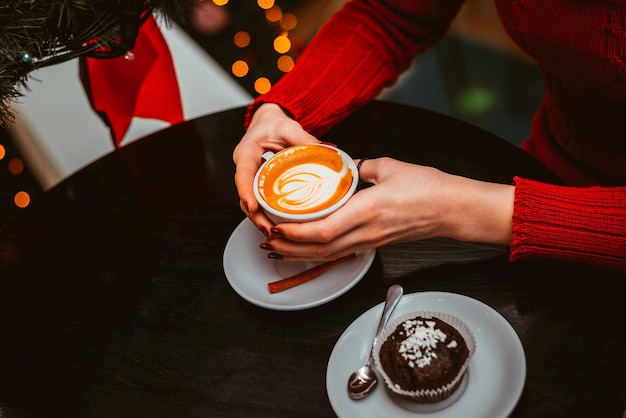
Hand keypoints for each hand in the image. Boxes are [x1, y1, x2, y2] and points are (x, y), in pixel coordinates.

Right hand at [233, 103, 318, 232]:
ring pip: (252, 204)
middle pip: (246, 197)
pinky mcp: (260, 186)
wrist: (267, 122)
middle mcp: (246, 169)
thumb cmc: (273, 125)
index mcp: (246, 153)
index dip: (246, 193)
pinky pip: (261, 202)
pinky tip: (279, 226)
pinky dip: (268, 215)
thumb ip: (304, 138)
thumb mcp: (288, 128)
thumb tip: (326, 150)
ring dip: (261, 220)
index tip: (251, 207)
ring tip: (275, 233)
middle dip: (255, 216)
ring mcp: (251, 180)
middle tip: (270, 230)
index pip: (243, 175)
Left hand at [260, 157, 514, 260]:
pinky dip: (318, 252)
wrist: (452, 209)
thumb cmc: (427, 188)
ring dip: (300, 254)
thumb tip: (346, 166)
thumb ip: (363, 167)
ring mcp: (370, 241)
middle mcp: (366, 231)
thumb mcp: (390, 167)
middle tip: (266, 240)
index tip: (276, 226)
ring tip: (279, 247)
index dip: (295, 233)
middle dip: (289, 248)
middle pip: (320, 249)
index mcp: (367, 210)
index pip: (323, 230)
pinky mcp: (375, 243)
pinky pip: (341, 252)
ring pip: (328, 254)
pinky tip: (307, 248)